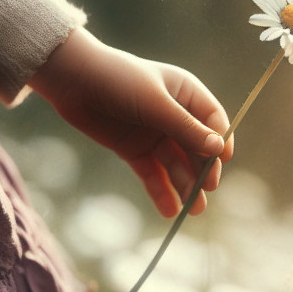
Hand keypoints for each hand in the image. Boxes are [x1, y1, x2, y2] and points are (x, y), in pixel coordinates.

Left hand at [29, 28, 232, 216]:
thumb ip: (185, 128)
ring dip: (185, 186)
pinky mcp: (134, 151)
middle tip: (206, 190)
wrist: (71, 80)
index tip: (221, 161)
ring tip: (193, 210)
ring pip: (176, 165)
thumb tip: (217, 150)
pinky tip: (169, 211)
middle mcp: (174, 116)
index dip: (219, 141)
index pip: (213, 121)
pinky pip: (152, 174)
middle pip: (196, 148)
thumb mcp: (155, 103)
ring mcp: (154, 135)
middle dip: (202, 170)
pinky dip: (160, 192)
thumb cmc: (118, 80)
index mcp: (186, 93)